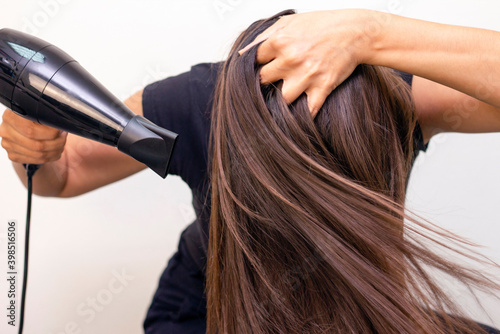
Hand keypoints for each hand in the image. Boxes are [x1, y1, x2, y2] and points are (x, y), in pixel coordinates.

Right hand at [0, 109, 66, 163]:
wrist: (23, 123)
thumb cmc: (34, 115)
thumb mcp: (38, 110)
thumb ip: (47, 115)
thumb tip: (61, 124)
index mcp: (11, 116)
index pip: (31, 131)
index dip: (50, 133)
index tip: (61, 130)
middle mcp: (6, 131)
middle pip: (37, 145)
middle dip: (57, 143)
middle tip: (64, 137)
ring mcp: (7, 144)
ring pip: (38, 155)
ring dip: (55, 151)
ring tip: (62, 144)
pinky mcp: (12, 155)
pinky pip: (35, 161)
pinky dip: (50, 157)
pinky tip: (55, 151)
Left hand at [239, 9, 378, 116]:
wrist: (356, 31)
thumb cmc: (323, 25)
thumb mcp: (289, 21)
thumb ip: (263, 36)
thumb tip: (242, 53)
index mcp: (280, 41)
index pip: (253, 61)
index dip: (254, 67)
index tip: (257, 70)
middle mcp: (290, 59)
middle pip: (263, 81)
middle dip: (265, 82)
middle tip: (269, 84)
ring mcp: (306, 75)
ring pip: (282, 99)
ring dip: (282, 100)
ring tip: (284, 97)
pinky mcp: (322, 87)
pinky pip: (309, 111)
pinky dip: (304, 116)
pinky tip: (300, 116)